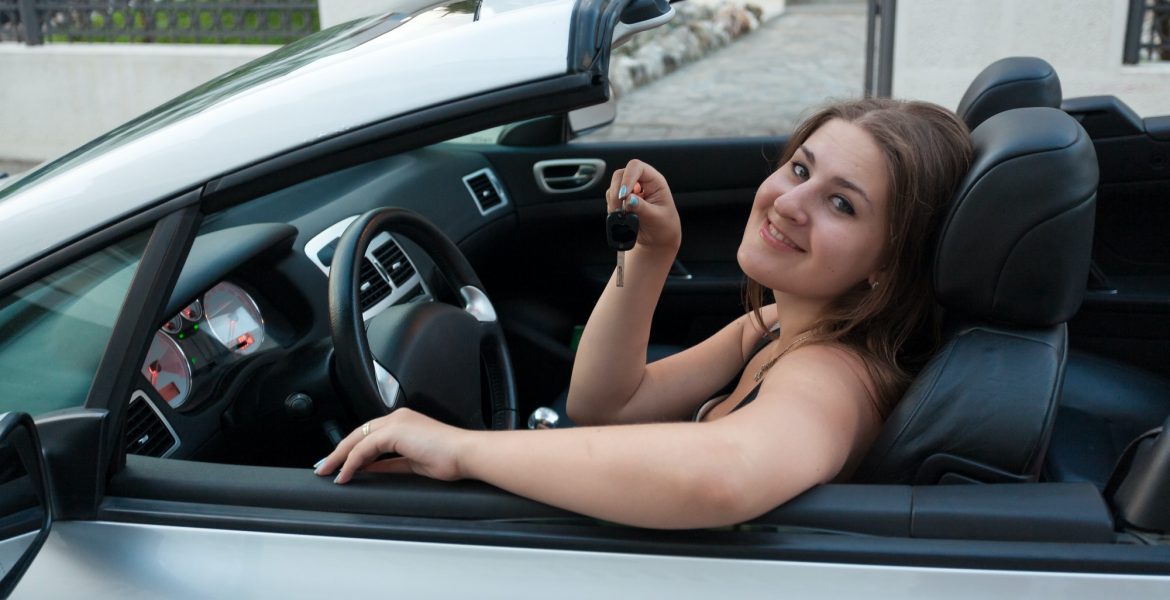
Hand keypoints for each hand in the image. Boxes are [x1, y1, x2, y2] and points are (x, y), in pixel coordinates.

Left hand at [314, 408, 468, 483]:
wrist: (465, 454)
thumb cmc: (450, 459)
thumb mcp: (414, 463)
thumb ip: (392, 463)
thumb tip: (373, 469)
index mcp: (405, 422)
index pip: (370, 435)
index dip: (352, 450)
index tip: (340, 464)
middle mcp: (398, 418)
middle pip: (358, 434)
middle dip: (338, 452)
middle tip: (324, 467)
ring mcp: (396, 423)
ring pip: (357, 439)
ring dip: (340, 457)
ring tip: (328, 472)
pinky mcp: (394, 431)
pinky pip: (364, 448)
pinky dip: (351, 462)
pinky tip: (345, 474)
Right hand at [607, 160, 680, 252]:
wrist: (658, 239)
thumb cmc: (663, 226)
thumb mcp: (656, 217)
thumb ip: (642, 207)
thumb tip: (628, 200)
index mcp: (654, 181)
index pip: (637, 167)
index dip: (628, 178)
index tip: (624, 196)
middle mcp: (641, 182)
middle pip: (620, 174)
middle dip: (617, 191)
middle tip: (620, 209)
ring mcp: (630, 190)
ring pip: (613, 186)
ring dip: (614, 201)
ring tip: (624, 216)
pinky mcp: (622, 200)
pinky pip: (610, 198)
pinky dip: (612, 207)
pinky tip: (621, 217)